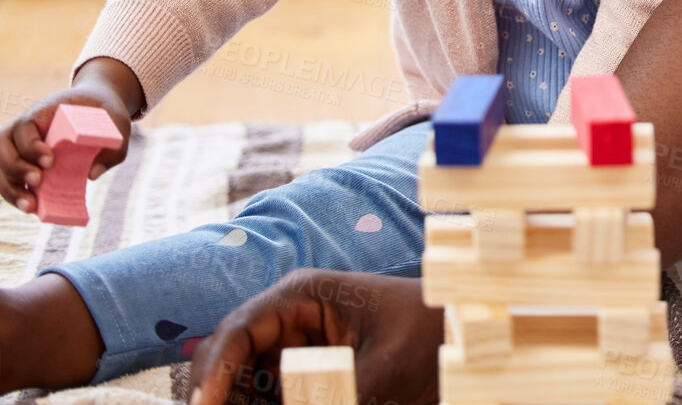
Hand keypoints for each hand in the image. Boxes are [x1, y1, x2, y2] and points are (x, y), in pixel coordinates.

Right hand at [0, 58, 139, 213]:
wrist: (95, 106)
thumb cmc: (103, 114)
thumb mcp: (116, 123)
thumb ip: (112, 147)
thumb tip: (92, 175)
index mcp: (43, 112)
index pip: (26, 128)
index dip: (32, 146)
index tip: (50, 161)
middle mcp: (24, 129)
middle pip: (4, 148)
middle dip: (17, 168)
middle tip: (39, 181)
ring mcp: (19, 146)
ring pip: (2, 167)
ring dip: (12, 188)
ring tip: (31, 206)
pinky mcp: (24, 163)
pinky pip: (10, 179)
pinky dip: (16, 194)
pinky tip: (31, 208)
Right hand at [189, 271, 442, 404]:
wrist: (460, 337)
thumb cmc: (429, 338)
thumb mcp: (383, 373)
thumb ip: (334, 397)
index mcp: (303, 296)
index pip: (238, 330)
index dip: (213, 372)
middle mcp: (288, 318)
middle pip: (228, 359)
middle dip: (217, 394)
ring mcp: (292, 346)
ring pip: (242, 383)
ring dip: (238, 399)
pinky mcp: (302, 372)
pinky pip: (266, 394)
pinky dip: (258, 404)